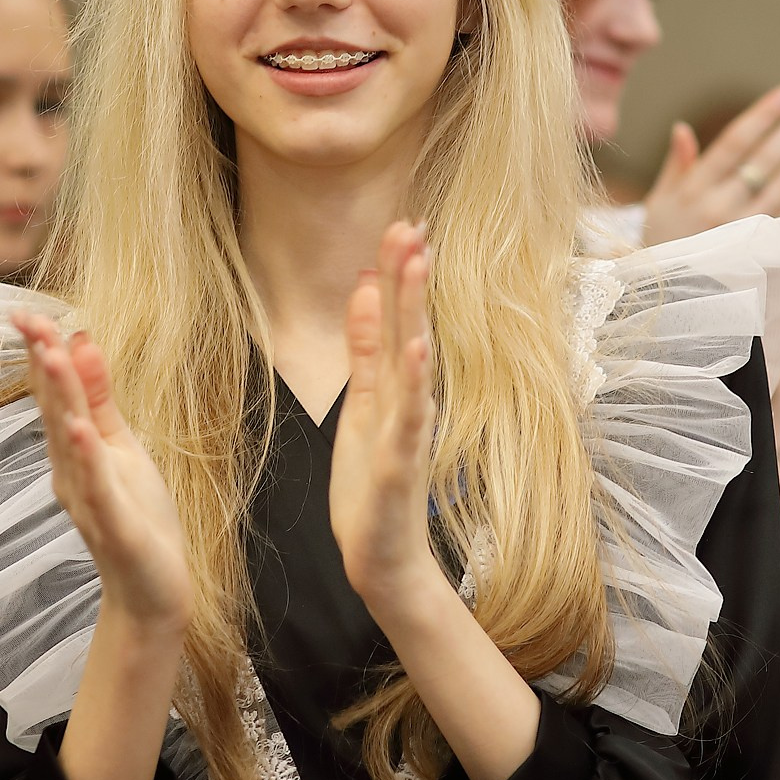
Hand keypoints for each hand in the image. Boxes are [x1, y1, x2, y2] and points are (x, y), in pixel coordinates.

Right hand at [13, 312, 190, 634]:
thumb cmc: (136, 518)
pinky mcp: (113, 525)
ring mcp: (88, 498)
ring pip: (71, 441)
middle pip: (54, 409)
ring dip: (60, 397)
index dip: (41, 351)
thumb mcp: (120, 447)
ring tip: (50, 353)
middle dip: (43, 362)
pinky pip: (97, 487)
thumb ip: (99, 399)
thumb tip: (83, 341)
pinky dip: (87, 457)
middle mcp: (70, 471)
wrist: (149, 593)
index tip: (24, 312)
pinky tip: (82, 430)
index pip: (53, 393)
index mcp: (73, 450)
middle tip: (29, 319)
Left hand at [332, 223, 441, 612]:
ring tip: (417, 263)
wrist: (383, 558)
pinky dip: (413, 382)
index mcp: (392, 385)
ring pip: (412, 362)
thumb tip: (369, 288)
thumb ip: (367, 349)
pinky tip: (417, 348)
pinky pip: (409, 417)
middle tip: (412, 222)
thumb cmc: (372, 483)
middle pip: (409, 327)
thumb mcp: (362, 405)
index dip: (398, 272)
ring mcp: (406, 431)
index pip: (397, 318)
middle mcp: (407, 400)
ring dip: (416, 312)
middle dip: (409, 275)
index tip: (401, 221)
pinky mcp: (399, 464)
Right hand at [641, 84, 779, 243]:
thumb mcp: (658, 208)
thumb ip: (675, 168)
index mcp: (692, 192)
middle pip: (764, 160)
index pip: (734, 143)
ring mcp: (743, 233)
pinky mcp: (763, 254)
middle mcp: (718, 210)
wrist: (676, 305)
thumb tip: (683, 127)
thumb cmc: (664, 251)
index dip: (764, 115)